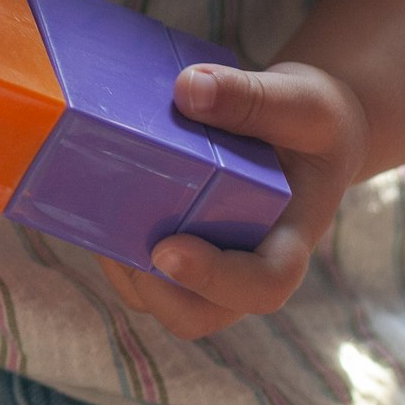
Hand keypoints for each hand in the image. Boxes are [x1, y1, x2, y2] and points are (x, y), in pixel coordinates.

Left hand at [102, 62, 367, 339]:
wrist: (303, 132)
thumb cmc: (311, 124)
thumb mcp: (301, 101)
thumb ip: (255, 98)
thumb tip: (189, 90)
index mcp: (289, 242)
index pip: (264, 284)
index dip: (214, 279)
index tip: (168, 250)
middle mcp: (244, 266)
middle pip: (198, 315)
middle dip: (153, 291)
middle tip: (121, 247)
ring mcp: (207, 263)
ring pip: (155, 297)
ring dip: (122, 269)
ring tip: (99, 215)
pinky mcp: (174, 247)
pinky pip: (136, 269)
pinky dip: (111, 245)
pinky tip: (93, 200)